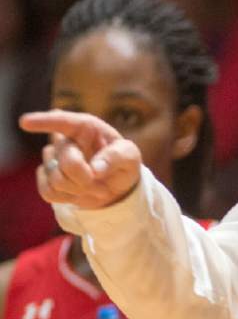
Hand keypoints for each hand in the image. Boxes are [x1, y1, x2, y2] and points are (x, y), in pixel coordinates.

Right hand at [19, 110, 141, 208]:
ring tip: (95, 186)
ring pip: (56, 179)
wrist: (117, 186)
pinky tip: (78, 192)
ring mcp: (53, 160)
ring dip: (79, 189)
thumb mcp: (130, 156)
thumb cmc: (123, 163)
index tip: (25, 122)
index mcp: (85, 127)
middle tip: (100, 181)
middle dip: (85, 176)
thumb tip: (95, 169)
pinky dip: (67, 198)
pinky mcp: (47, 179)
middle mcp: (65, 141)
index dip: (43, 121)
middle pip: (65, 161)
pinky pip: (48, 191)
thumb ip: (116, 158)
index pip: (62, 122)